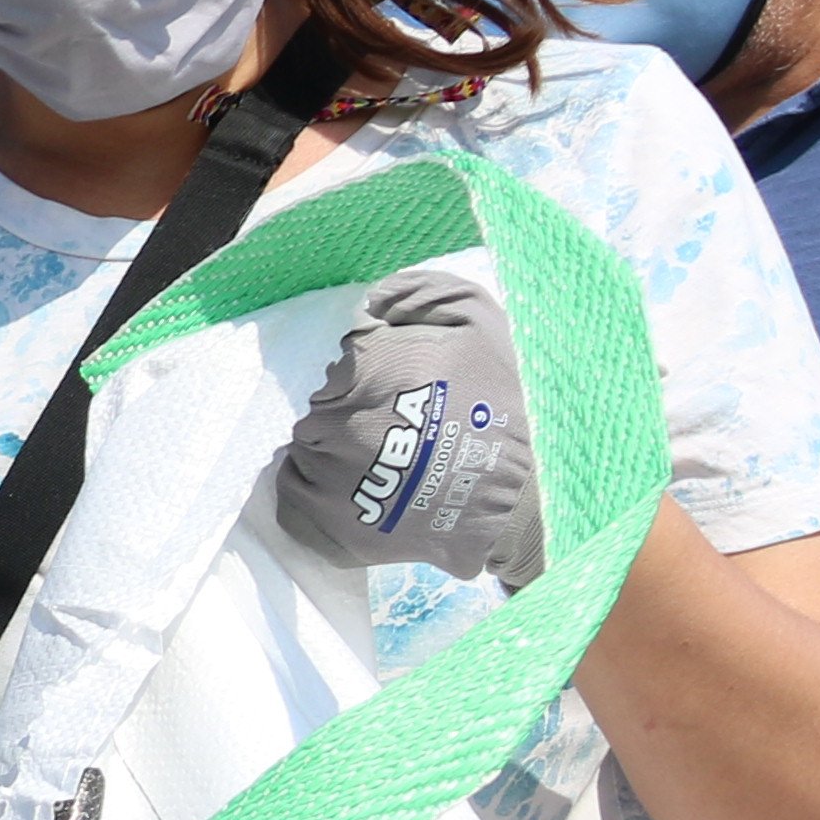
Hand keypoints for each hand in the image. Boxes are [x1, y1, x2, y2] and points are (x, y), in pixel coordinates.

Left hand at [273, 268, 544, 584]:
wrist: (524, 503)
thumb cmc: (506, 409)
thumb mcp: (482, 323)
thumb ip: (422, 293)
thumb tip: (372, 302)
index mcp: (365, 366)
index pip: (348, 361)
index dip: (382, 376)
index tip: (414, 395)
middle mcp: (333, 419)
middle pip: (325, 404)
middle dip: (358, 411)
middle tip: (407, 434)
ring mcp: (323, 477)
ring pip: (309, 448)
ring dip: (337, 450)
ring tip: (390, 465)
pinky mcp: (323, 526)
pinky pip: (295, 496)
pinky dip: (317, 492)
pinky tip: (361, 492)